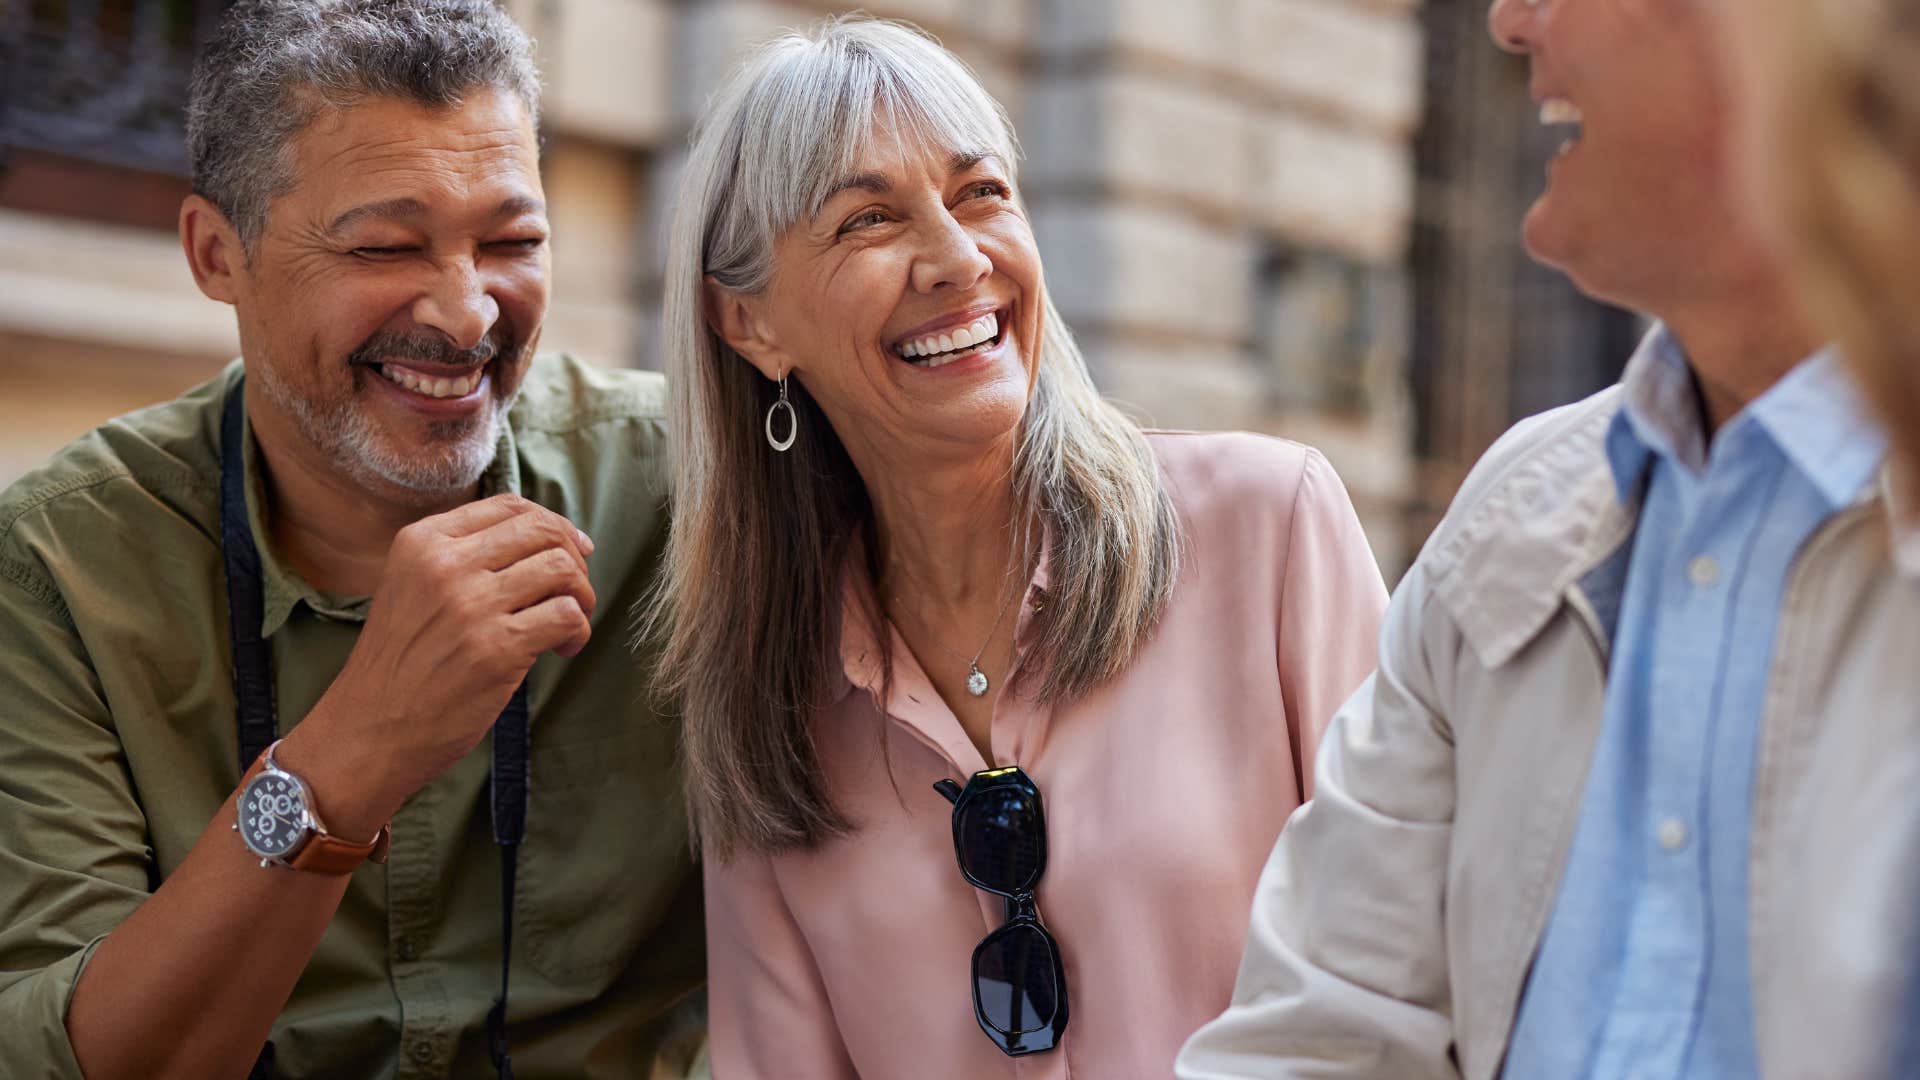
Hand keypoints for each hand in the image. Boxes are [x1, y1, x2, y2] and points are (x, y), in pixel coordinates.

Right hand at [277, 494, 596, 836]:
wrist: (368, 730)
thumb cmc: (400, 664)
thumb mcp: (412, 588)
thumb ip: (464, 559)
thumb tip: (549, 539)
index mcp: (423, 541)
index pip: (509, 507)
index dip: (554, 526)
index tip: (572, 552)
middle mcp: (445, 564)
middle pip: (543, 531)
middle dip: (575, 559)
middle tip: (574, 593)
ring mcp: (471, 605)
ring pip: (563, 569)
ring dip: (582, 597)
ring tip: (570, 624)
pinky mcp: (496, 648)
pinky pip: (567, 616)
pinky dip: (578, 631)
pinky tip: (562, 649)